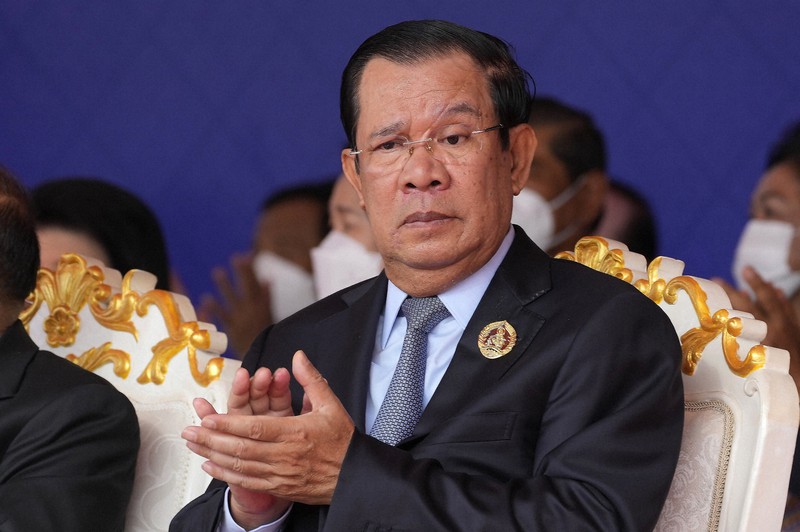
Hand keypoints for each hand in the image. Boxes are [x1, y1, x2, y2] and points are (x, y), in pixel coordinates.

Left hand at [183, 351, 354, 508]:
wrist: (354, 476)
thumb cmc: (342, 441)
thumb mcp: (331, 405)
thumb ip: (311, 380)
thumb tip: (297, 357)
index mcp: (296, 433)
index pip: (256, 428)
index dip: (229, 424)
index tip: (209, 418)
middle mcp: (285, 455)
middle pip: (241, 449)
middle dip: (211, 440)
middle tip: (189, 431)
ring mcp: (281, 474)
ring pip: (240, 466)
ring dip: (213, 456)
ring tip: (193, 446)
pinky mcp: (280, 487)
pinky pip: (248, 481)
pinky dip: (226, 474)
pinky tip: (211, 466)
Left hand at [199, 253, 272, 357]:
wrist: (262, 358)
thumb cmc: (264, 335)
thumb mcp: (269, 314)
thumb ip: (266, 296)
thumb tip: (267, 279)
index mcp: (263, 306)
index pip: (257, 283)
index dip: (251, 270)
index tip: (245, 256)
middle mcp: (253, 310)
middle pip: (248, 288)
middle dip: (242, 273)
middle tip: (235, 258)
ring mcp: (242, 319)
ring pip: (233, 299)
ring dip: (226, 286)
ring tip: (218, 272)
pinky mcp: (232, 329)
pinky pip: (222, 317)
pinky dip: (214, 308)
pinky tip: (206, 299)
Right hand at [714, 267, 799, 389]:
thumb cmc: (776, 378)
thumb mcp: (752, 365)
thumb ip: (736, 350)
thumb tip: (717, 337)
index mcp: (762, 333)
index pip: (743, 306)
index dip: (728, 293)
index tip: (715, 282)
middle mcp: (776, 326)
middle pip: (761, 298)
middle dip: (749, 283)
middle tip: (735, 272)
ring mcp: (789, 328)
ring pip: (776, 300)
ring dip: (764, 286)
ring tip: (751, 274)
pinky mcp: (796, 333)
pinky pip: (789, 310)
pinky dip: (782, 299)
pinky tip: (778, 292)